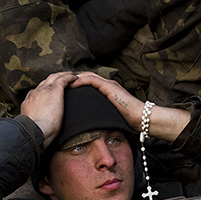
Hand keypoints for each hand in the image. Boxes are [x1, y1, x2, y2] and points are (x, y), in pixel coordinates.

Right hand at [20, 71, 77, 145]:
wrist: (35, 130)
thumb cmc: (34, 133)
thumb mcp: (30, 124)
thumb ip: (34, 121)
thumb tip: (39, 126)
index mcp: (29, 101)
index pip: (37, 91)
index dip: (44, 89)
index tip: (49, 90)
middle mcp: (35, 93)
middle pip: (45, 81)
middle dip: (53, 79)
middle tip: (61, 78)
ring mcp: (44, 90)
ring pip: (54, 77)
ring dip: (62, 75)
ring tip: (69, 75)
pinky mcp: (55, 90)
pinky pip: (63, 79)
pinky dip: (70, 77)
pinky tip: (76, 78)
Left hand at [71, 71, 190, 142]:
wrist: (139, 118)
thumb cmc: (126, 119)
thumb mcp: (107, 115)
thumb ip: (98, 113)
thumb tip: (88, 123)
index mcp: (106, 89)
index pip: (87, 82)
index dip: (75, 83)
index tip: (64, 89)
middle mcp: (106, 84)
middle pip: (85, 77)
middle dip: (72, 79)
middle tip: (60, 83)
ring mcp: (108, 84)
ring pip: (87, 76)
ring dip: (74, 78)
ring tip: (63, 82)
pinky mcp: (109, 87)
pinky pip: (92, 80)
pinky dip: (81, 81)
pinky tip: (72, 85)